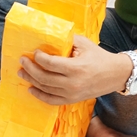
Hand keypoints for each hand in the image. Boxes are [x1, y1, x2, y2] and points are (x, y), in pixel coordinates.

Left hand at [18, 35, 132, 104]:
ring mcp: (71, 94)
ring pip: (45, 89)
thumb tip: (50, 36)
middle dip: (30, 69)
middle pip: (44, 77)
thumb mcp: (84, 44)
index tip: (34, 52)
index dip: (39, 58)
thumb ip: (67, 40)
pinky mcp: (72, 100)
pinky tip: (31, 89)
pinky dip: (39, 95)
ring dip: (31, 80)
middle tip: (22, 61)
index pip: (50, 64)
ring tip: (22, 72)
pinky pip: (51, 100)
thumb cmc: (98, 56)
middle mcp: (72, 83)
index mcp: (76, 68)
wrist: (114, 75)